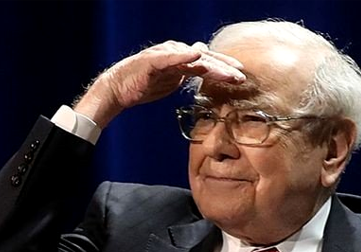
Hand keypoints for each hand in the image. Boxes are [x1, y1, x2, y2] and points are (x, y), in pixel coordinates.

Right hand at [74, 41, 244, 126]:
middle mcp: (175, 52)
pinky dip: (183, 56)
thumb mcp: (172, 78)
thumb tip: (203, 62)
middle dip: (224, 68)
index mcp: (181, 58)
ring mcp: (164, 56)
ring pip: (193, 60)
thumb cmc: (145, 83)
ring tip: (228, 73)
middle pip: (205, 59)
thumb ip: (188, 70)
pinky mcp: (153, 62)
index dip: (224, 67)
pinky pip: (170, 58)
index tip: (241, 75)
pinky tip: (196, 55)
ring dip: (212, 65)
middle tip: (241, 76)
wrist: (119, 88)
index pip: (208, 62)